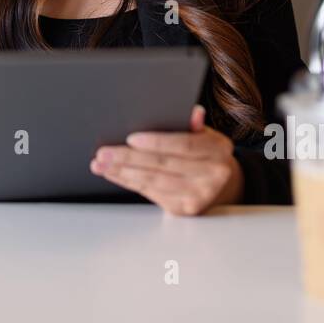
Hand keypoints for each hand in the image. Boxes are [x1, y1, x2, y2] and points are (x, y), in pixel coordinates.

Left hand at [89, 105, 243, 214]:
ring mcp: (199, 195)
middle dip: (129, 158)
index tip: (130, 139)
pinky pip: (151, 193)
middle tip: (104, 152)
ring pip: (154, 181)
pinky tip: (114, 174)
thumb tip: (193, 112)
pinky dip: (129, 182)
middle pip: (164, 165)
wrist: (221, 183)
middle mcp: (213, 175)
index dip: (157, 142)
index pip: (185, 145)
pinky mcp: (185, 209)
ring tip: (102, 164)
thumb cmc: (204, 151)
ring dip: (123, 172)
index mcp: (218, 150)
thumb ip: (192, 124)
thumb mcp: (203, 133)